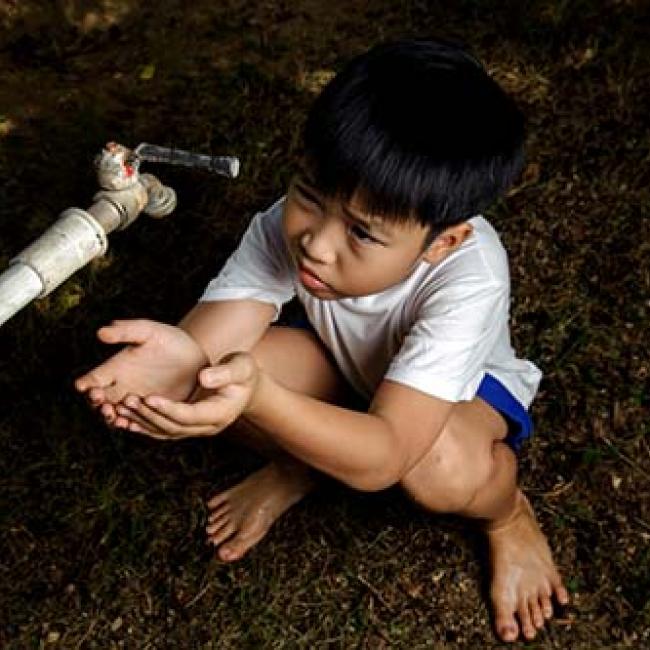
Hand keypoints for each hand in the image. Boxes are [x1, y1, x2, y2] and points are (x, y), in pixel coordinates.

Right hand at [75, 319, 207, 426]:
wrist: (195, 356)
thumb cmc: (169, 339)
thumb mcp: (149, 331)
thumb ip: (126, 331)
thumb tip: (101, 332)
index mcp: (115, 368)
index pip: (92, 380)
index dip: (86, 385)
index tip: (89, 387)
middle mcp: (121, 387)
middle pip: (99, 401)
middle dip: (98, 405)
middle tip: (103, 404)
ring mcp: (136, 401)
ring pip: (116, 415)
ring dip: (114, 417)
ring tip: (118, 417)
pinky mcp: (152, 411)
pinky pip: (137, 422)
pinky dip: (132, 425)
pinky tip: (132, 424)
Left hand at [115, 352, 260, 439]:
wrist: (246, 384)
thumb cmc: (244, 371)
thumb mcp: (241, 366)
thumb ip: (225, 372)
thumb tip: (203, 378)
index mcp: (221, 413)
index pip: (190, 415)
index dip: (168, 409)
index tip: (148, 397)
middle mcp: (208, 427)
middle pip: (174, 427)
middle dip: (149, 415)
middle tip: (126, 400)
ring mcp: (198, 430)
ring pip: (165, 432)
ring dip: (142, 422)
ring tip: (119, 408)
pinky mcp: (188, 427)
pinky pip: (163, 431)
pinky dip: (144, 426)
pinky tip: (125, 419)